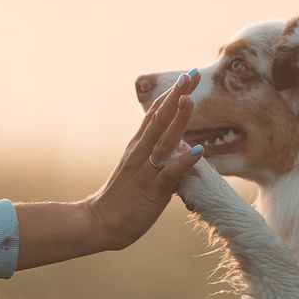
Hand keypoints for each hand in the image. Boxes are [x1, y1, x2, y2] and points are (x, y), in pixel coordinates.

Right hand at [12, 71, 202, 269]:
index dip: (171, 95)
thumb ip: (155, 156)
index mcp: (138, 146)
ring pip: (164, 140)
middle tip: (192, 75)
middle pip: (160, 119)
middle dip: (176, 96)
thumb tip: (178, 146)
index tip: (188, 76)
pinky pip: (169, 173)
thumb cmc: (122, 199)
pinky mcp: (151, 190)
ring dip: (178, 120)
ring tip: (191, 100)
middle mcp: (141, 153)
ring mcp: (145, 170)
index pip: (156, 114)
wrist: (99, 223)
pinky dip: (184, 161)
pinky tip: (199, 151)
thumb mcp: (138, 170)